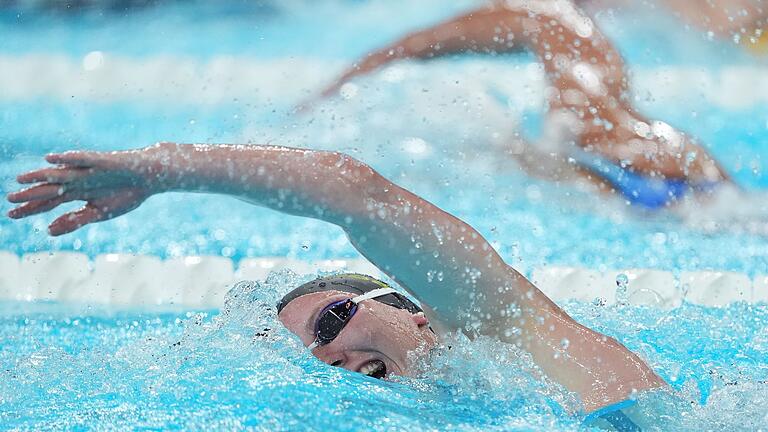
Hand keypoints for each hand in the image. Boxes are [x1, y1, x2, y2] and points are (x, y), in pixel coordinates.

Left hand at [7, 148, 157, 235]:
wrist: (149, 178)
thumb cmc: (126, 194)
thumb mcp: (99, 213)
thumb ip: (74, 221)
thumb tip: (48, 231)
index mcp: (77, 193)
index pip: (49, 201)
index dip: (31, 208)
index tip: (11, 215)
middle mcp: (78, 180)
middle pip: (50, 188)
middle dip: (30, 194)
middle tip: (10, 199)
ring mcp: (88, 170)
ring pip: (60, 173)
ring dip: (41, 176)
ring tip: (22, 179)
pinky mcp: (101, 161)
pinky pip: (81, 159)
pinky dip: (66, 159)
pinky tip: (51, 159)